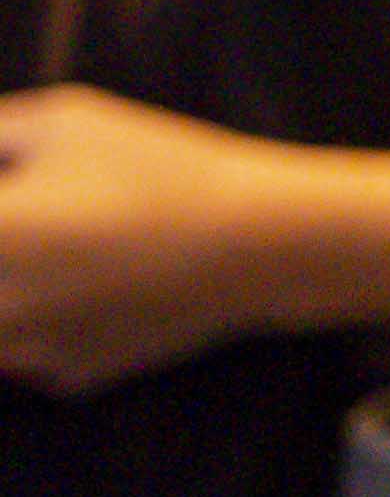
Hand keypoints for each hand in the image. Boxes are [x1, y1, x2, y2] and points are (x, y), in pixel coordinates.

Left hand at [0, 89, 389, 391]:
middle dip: (4, 242)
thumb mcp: (64, 120)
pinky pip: (20, 358)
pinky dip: (32, 329)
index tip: (7, 196)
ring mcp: (26, 353)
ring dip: (10, 292)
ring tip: (56, 255)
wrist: (256, 243)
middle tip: (26, 224)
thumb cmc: (161, 168)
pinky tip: (75, 291)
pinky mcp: (68, 376)